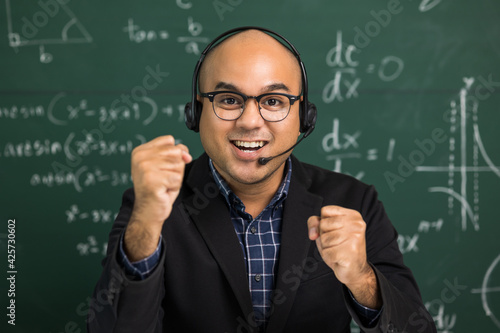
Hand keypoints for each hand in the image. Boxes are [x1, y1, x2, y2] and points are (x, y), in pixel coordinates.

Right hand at [125, 135, 191, 260]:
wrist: (148, 212)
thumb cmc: (159, 188)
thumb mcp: (169, 166)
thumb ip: (178, 153)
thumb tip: (186, 155)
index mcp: (140, 150)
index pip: (170, 140)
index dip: (174, 155)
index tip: (162, 168)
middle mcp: (140, 157)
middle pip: (175, 152)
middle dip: (176, 168)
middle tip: (164, 179)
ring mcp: (144, 168)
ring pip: (178, 165)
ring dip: (175, 178)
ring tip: (163, 185)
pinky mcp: (151, 179)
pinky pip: (177, 178)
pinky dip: (174, 186)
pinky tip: (163, 191)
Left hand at [308, 206, 380, 307]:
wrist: (356, 270)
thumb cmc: (340, 249)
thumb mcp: (326, 232)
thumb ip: (315, 223)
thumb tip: (313, 233)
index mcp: (353, 215)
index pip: (325, 211)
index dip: (323, 223)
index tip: (335, 231)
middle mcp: (356, 224)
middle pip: (323, 224)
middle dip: (324, 236)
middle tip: (337, 244)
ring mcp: (355, 237)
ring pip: (324, 239)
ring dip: (327, 248)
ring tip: (339, 250)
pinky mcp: (351, 251)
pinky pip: (327, 252)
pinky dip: (329, 257)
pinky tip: (340, 258)